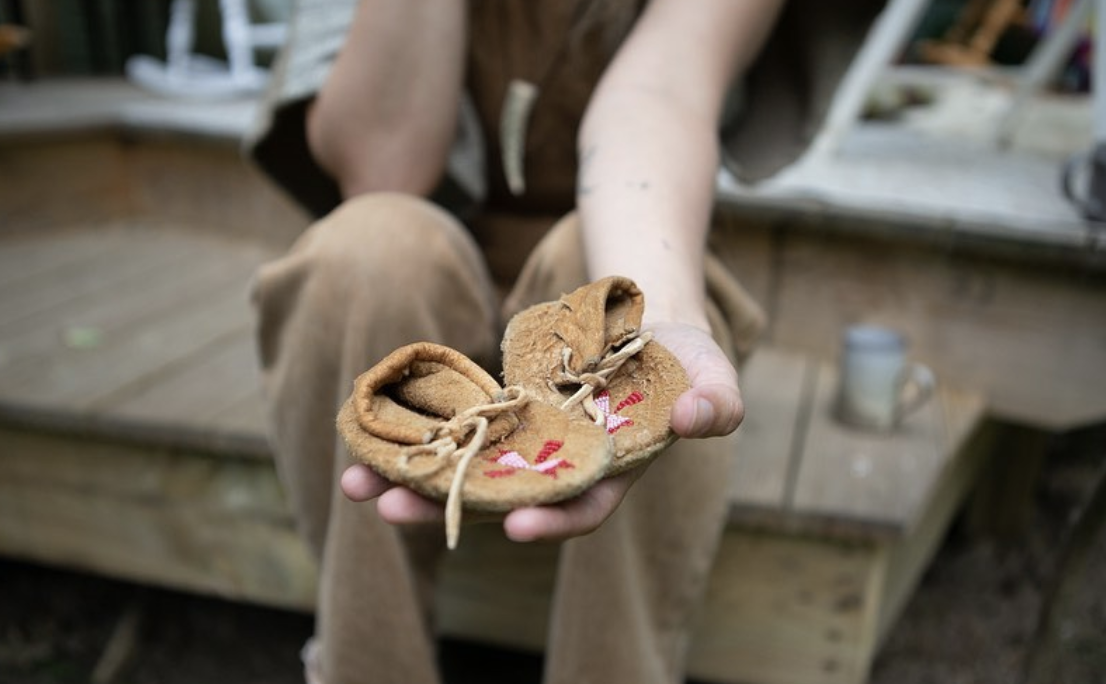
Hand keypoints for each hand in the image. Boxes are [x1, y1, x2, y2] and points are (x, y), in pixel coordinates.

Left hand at [339, 320, 742, 541]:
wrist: (646, 325)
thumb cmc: (684, 357)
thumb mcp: (710, 371)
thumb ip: (717, 400)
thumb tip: (701, 419)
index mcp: (612, 471)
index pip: (583, 506)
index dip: (551, 519)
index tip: (512, 526)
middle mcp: (561, 466)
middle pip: (501, 496)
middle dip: (448, 507)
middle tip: (392, 510)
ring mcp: (527, 441)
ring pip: (464, 465)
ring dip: (411, 474)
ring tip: (355, 480)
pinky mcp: (503, 410)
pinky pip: (454, 423)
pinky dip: (417, 427)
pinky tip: (368, 426)